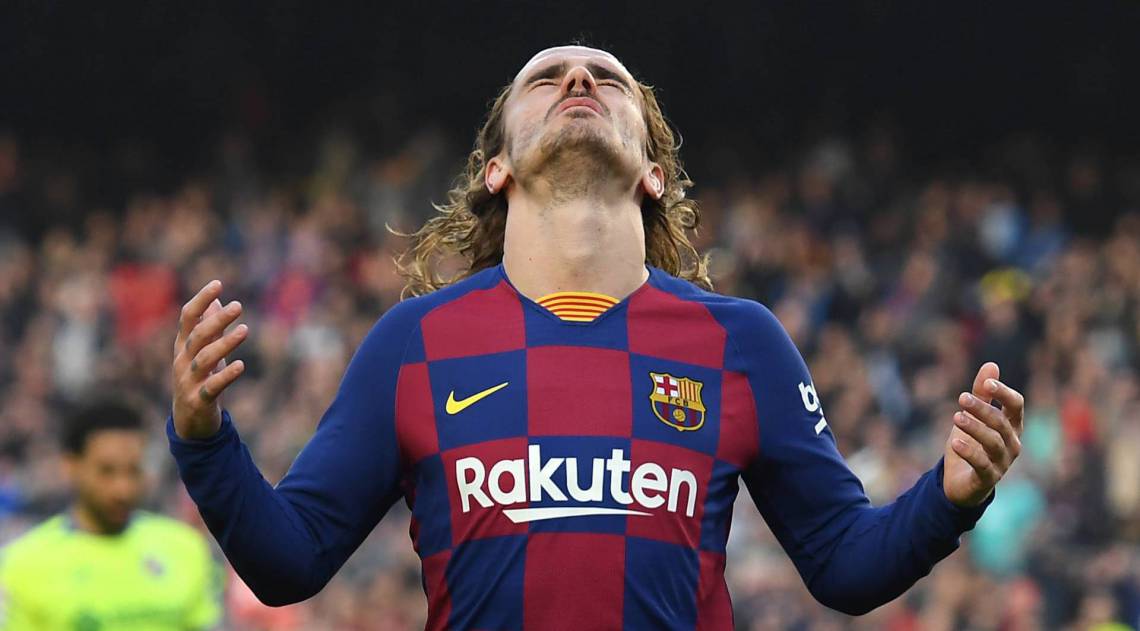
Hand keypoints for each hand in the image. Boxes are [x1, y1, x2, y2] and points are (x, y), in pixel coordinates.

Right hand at [172, 280, 248, 439]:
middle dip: (217, 320)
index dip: (200, 300)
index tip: (217, 284)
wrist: (190, 421)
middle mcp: (183, 361)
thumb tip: (215, 301)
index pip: (187, 318)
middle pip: (197, 336)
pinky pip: (212, 386)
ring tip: (245, 330)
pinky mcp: (198, 400)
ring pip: (205, 359)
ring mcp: (188, 381)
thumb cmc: (199, 379)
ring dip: (225, 344)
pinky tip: (240, 365)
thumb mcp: (202, 352)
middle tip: (238, 305)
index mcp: (183, 346)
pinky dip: (226, 375)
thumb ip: (209, 329)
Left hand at [943, 362, 1024, 506]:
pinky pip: (982, 465)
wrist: (961, 482)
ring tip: (956, 416)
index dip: (1004, 393)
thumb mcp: (974, 416)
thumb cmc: (971, 444)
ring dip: (975, 428)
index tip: (987, 384)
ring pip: (993, 442)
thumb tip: (992, 365)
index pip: (1016, 405)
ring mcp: (1002, 463)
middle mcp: (1012, 444)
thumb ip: (982, 393)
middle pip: (1001, 422)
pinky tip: (954, 442)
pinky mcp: (988, 479)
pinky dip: (969, 453)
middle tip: (961, 398)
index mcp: (1012, 426)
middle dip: (982, 409)